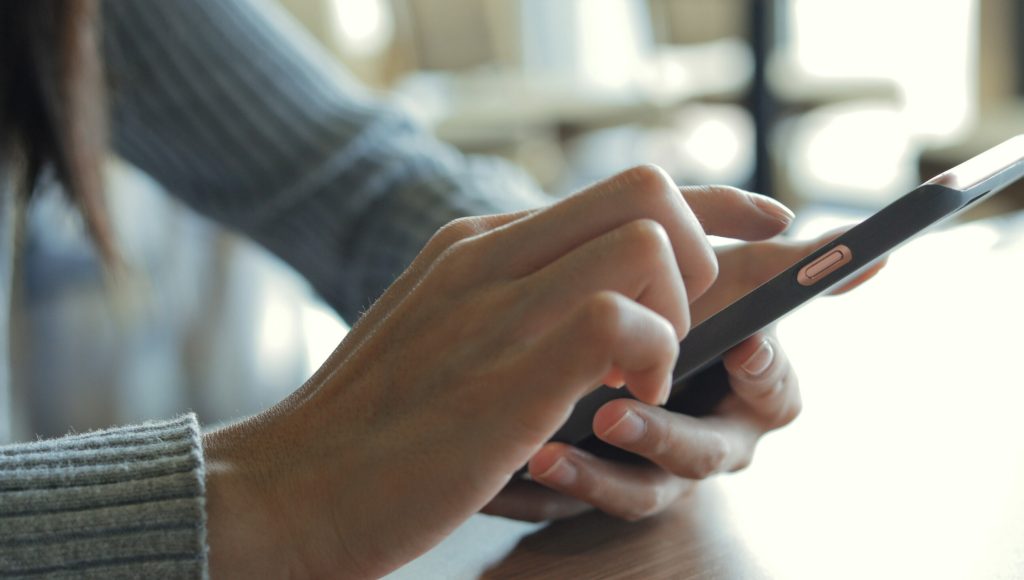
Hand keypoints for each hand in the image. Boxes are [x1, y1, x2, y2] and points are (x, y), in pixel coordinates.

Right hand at [201, 166, 801, 577]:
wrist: (286, 489)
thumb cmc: (368, 430)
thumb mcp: (435, 338)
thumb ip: (505, 308)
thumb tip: (597, 308)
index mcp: (475, 246)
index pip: (616, 188)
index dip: (707, 200)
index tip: (764, 219)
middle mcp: (489, 255)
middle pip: (644, 188)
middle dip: (698, 251)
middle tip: (672, 329)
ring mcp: (497, 304)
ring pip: (645, 240)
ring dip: (674, 312)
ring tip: (636, 376)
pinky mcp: (510, 368)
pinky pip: (623, 315)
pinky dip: (647, 356)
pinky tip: (616, 400)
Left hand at [484, 228, 884, 522]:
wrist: (591, 354)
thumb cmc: (670, 307)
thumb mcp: (712, 282)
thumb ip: (773, 264)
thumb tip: (873, 251)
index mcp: (743, 387)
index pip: (775, 391)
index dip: (765, 371)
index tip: (741, 348)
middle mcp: (708, 435)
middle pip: (707, 456)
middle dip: (665, 436)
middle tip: (614, 414)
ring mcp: (655, 470)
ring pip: (643, 493)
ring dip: (599, 476)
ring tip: (548, 455)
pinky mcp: (604, 487)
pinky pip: (581, 505)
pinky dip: (554, 485)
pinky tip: (523, 461)